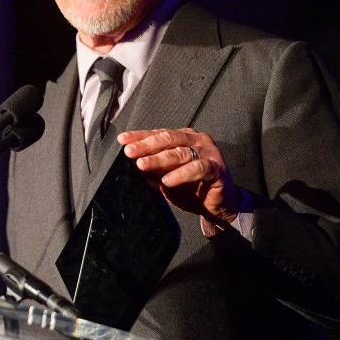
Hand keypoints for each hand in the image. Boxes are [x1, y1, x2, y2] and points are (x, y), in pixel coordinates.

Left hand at [118, 128, 240, 224]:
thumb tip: (135, 161)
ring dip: (159, 159)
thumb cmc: (192, 189)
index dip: (140, 136)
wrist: (217, 206)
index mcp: (184, 138)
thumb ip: (153, 168)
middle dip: (146, 145)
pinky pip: (198, 168)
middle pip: (168, 138)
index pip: (159, 134)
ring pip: (181, 152)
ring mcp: (208, 152)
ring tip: (143, 165)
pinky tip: (167, 180)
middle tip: (130, 152)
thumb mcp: (166, 177)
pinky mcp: (217, 168)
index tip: (123, 140)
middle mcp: (196, 140)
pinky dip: (181, 174)